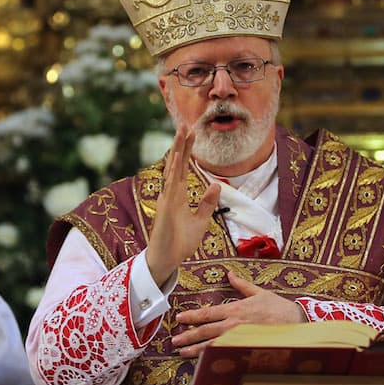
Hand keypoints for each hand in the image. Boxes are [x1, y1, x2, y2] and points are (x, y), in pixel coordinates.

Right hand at [144, 125, 220, 286]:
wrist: (167, 260)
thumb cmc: (180, 243)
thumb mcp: (200, 221)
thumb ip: (206, 203)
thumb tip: (217, 185)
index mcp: (177, 195)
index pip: (183, 167)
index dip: (187, 150)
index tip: (192, 132)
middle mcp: (170, 193)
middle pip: (177, 163)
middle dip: (182, 144)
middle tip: (186, 123)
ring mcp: (167, 199)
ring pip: (173, 169)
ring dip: (177, 151)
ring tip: (182, 132)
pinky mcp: (166, 209)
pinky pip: (171, 187)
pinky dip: (174, 172)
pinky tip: (177, 159)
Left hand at [172, 273, 305, 357]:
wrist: (296, 324)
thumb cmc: (278, 308)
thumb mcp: (259, 293)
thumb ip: (241, 285)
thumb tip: (230, 274)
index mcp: (236, 310)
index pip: (209, 313)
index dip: (193, 316)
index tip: (180, 318)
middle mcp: (235, 325)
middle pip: (206, 331)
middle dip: (188, 336)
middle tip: (175, 340)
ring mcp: (239, 339)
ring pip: (213, 345)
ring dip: (196, 349)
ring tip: (182, 352)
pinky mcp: (246, 349)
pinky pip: (226, 354)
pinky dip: (213, 358)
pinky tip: (203, 361)